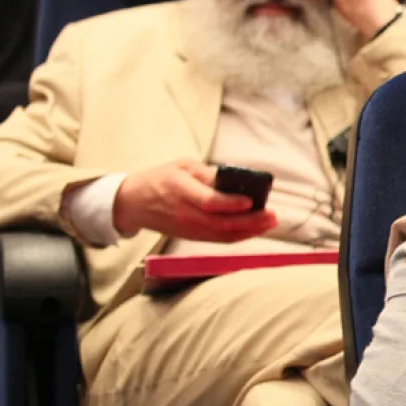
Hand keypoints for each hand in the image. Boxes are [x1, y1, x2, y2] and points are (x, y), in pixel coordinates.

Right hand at [112, 160, 276, 241]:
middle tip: (272, 215)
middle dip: (250, 221)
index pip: (209, 202)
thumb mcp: (181, 166)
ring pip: (222, 234)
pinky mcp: (191, 235)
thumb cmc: (160, 179)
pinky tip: (255, 229)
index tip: (251, 200)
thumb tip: (234, 179)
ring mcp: (188, 228)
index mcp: (181, 191)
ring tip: (270, 222)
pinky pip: (218, 239)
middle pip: (221, 223)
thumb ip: (207, 173)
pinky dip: (239, 236)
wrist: (132, 203)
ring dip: (249, 231)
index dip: (231, 203)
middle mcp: (185, 213)